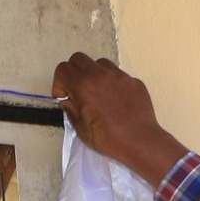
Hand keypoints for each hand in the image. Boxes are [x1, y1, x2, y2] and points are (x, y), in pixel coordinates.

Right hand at [51, 52, 190, 188]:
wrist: (140, 141)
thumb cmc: (108, 139)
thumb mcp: (81, 130)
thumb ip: (71, 110)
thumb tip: (68, 100)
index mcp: (84, 86)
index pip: (63, 69)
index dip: (59, 83)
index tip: (65, 97)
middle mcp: (101, 75)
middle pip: (78, 59)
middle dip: (73, 73)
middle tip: (77, 91)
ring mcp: (119, 75)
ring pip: (99, 63)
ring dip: (93, 74)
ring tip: (98, 93)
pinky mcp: (133, 80)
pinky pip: (117, 74)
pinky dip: (111, 82)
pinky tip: (115, 100)